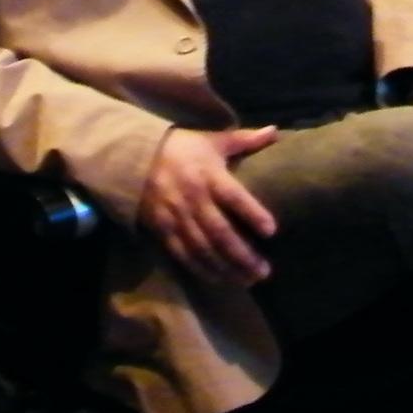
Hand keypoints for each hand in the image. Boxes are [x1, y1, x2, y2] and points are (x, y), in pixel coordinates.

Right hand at [138, 127, 280, 286]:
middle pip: (220, 231)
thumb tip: (276, 131)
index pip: (233, 196)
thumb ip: (245, 139)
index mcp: (208, 174)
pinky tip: (219, 279)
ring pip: (203, 248)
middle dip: (242, 254)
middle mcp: (193, 197)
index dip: (252, 213)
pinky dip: (201, 269)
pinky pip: (183, 254)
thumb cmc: (183, 148)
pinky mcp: (162, 229)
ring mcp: (176, 216)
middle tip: (264, 271)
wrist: (137, 156)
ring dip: (226, 267)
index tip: (272, 231)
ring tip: (248, 280)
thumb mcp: (213, 140)